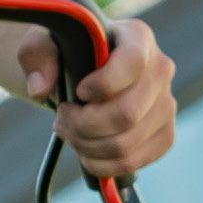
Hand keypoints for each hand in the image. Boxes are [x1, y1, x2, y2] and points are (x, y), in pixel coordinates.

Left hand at [42, 19, 179, 173]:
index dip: (103, 84)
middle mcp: (161, 70)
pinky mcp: (164, 136)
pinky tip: (85, 151)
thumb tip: (40, 89)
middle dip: (84, 125)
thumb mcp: (42, 45)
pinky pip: (133, 162)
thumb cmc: (63, 53)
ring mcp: (167, 105)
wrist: (80, 73)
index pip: (133, 63)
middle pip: (127, 114)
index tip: (78, 92)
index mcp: (137, 38)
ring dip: (87, 147)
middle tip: (62, 118)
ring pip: (126, 143)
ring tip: (70, 133)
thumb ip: (36, 57)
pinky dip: (101, 164)